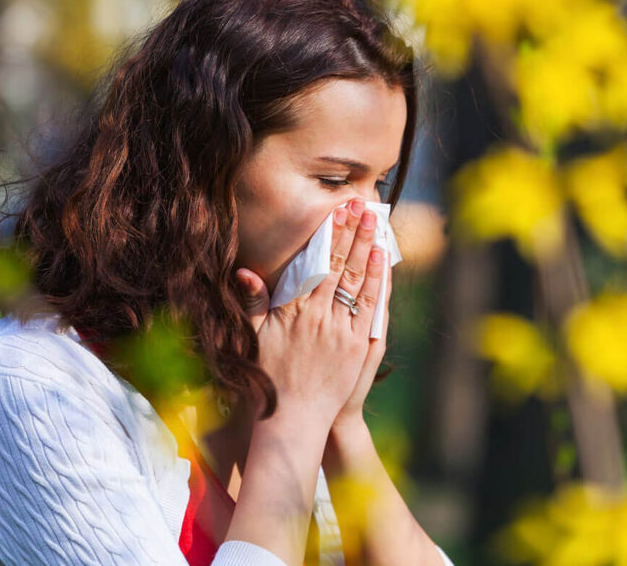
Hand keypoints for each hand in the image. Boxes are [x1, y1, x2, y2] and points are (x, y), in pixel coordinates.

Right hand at [234, 197, 386, 429]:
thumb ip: (253, 303)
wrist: (294, 419)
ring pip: (357, 280)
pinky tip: (381, 259)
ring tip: (374, 223)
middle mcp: (318, 316)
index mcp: (293, 311)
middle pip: (339, 265)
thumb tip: (245, 272)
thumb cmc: (271, 378)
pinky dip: (376, 281)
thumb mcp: (254, 338)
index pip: (314, 264)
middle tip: (361, 206)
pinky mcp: (358, 346)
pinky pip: (370, 307)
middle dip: (351, 232)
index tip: (336, 212)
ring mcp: (341, 331)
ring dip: (367, 248)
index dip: (328, 235)